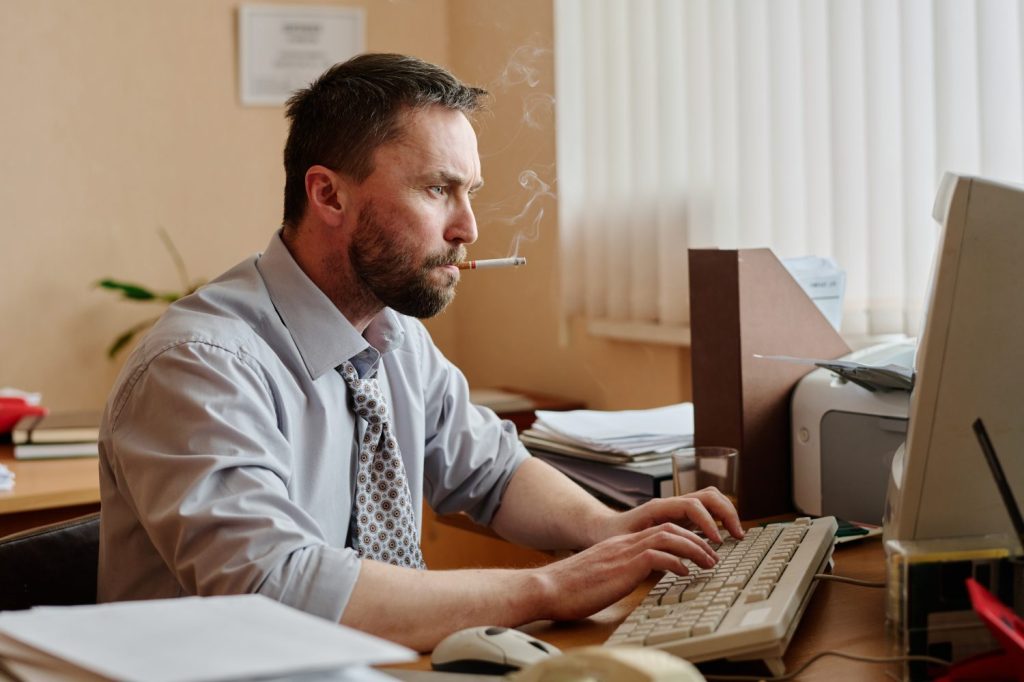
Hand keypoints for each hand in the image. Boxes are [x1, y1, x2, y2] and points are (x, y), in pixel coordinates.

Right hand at [532, 523, 719, 620]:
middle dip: (696, 539)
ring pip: (668, 536)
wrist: (547, 587)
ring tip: (708, 562)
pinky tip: (685, 573)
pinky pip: (657, 555)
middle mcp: (624, 543)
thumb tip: (636, 580)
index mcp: (619, 544)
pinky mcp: (623, 565)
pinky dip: (676, 562)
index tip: (698, 550)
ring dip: (693, 548)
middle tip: (713, 554)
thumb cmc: (570, 588)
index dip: (683, 537)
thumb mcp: (601, 576)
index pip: (658, 530)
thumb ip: (620, 572)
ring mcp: (623, 552)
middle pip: (669, 528)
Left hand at [599, 487, 743, 544]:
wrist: (603, 528)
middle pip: (708, 495)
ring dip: (727, 514)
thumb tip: (667, 561)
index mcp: (659, 507)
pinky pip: (707, 511)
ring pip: (711, 500)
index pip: (692, 505)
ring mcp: (678, 509)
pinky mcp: (682, 517)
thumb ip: (645, 550)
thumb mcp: (626, 543)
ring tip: (736, 535)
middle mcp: (672, 504)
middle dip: (727, 512)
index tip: (716, 541)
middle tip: (737, 536)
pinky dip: (720, 520)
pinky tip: (724, 537)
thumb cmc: (612, 536)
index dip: (707, 521)